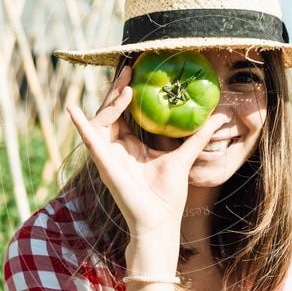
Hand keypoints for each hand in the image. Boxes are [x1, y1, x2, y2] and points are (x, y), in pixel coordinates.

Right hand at [67, 65, 227, 235]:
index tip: (137, 71)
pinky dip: (80, 125)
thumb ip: (198, 136)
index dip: (127, 92)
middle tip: (128, 69)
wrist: (160, 221)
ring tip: (125, 89)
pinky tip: (72, 110)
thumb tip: (219, 117)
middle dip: (117, 89)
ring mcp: (108, 155)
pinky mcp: (104, 164)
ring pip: (101, 120)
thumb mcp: (185, 157)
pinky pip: (89, 141)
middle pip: (111, 111)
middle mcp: (116, 148)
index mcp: (132, 145)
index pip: (125, 112)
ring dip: (110, 103)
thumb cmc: (167, 195)